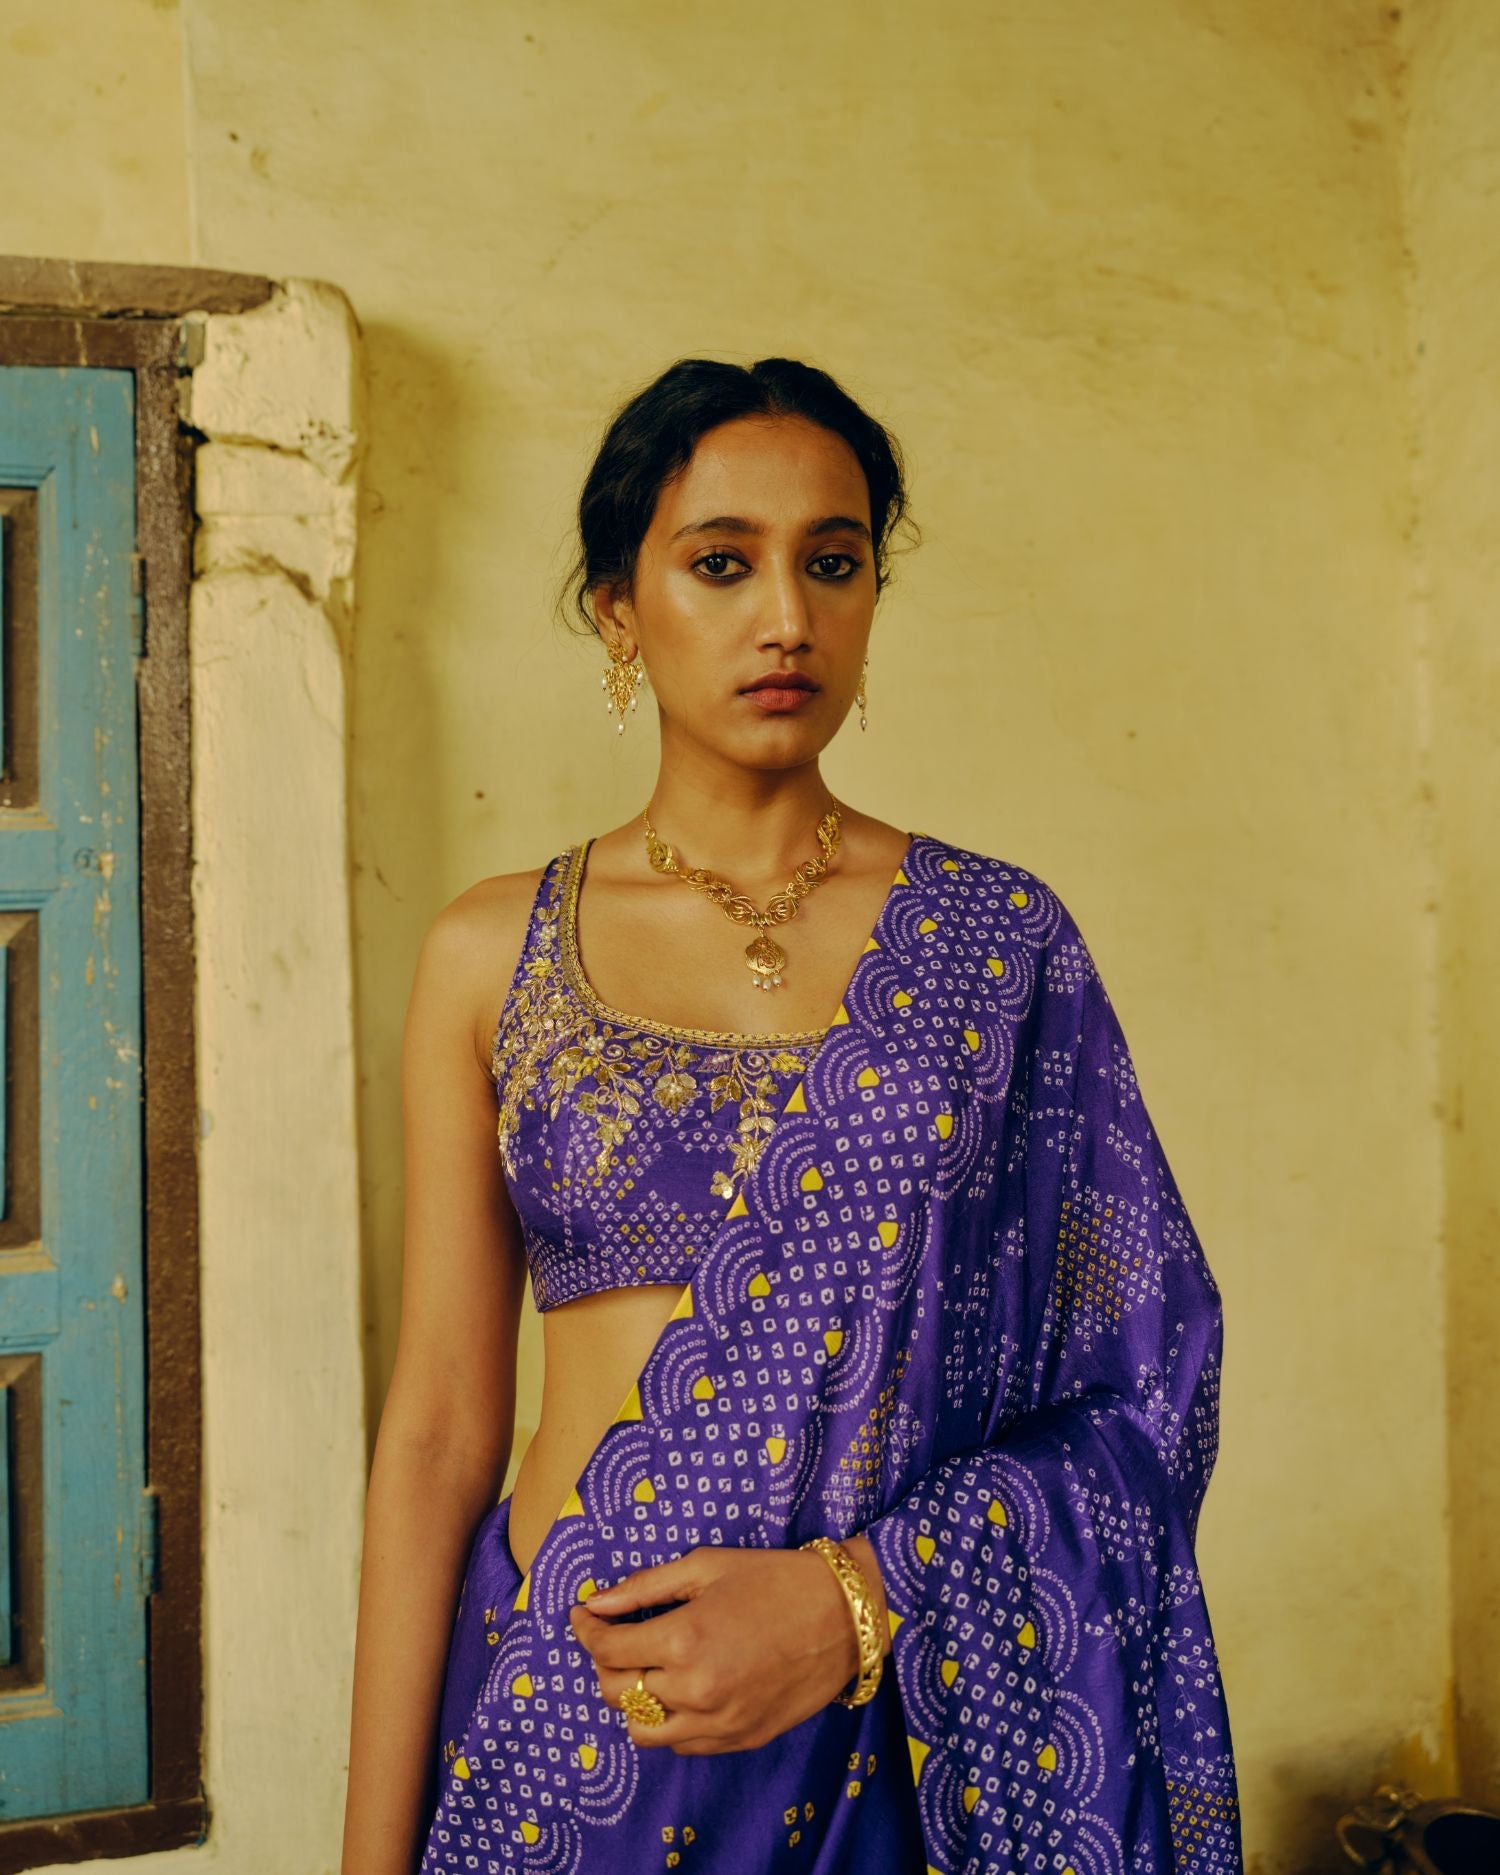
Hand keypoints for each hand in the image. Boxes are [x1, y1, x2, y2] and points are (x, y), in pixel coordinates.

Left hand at [567, 1536, 887, 1754]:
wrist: (845, 1617)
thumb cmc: (775, 1579)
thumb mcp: (707, 1566)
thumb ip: (645, 1587)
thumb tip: (596, 1603)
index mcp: (684, 1641)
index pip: (608, 1648)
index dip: (586, 1630)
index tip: (581, 1616)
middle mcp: (695, 1691)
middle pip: (616, 1692)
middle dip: (604, 1662)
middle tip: (614, 1637)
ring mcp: (718, 1724)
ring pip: (643, 1730)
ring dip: (633, 1700)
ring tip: (647, 1668)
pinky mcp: (739, 1741)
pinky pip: (681, 1744)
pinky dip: (668, 1721)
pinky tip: (680, 1689)